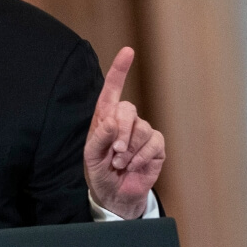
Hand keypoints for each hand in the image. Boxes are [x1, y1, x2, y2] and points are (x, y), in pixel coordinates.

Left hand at [84, 47, 165, 218]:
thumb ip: (99, 137)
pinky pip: (153, 143)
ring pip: (141, 129)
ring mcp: (142, 132)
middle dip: (121, 131)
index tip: (128, 51)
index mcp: (106, 117)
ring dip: (129, 150)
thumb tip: (112, 120)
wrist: (115, 194)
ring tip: (120, 164)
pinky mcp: (155, 146)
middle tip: (115, 152)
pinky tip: (133, 166)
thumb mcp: (91, 156)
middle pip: (128, 109)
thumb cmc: (100, 171)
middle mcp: (126, 120)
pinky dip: (141, 157)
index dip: (120, 69)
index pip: (112, 89)